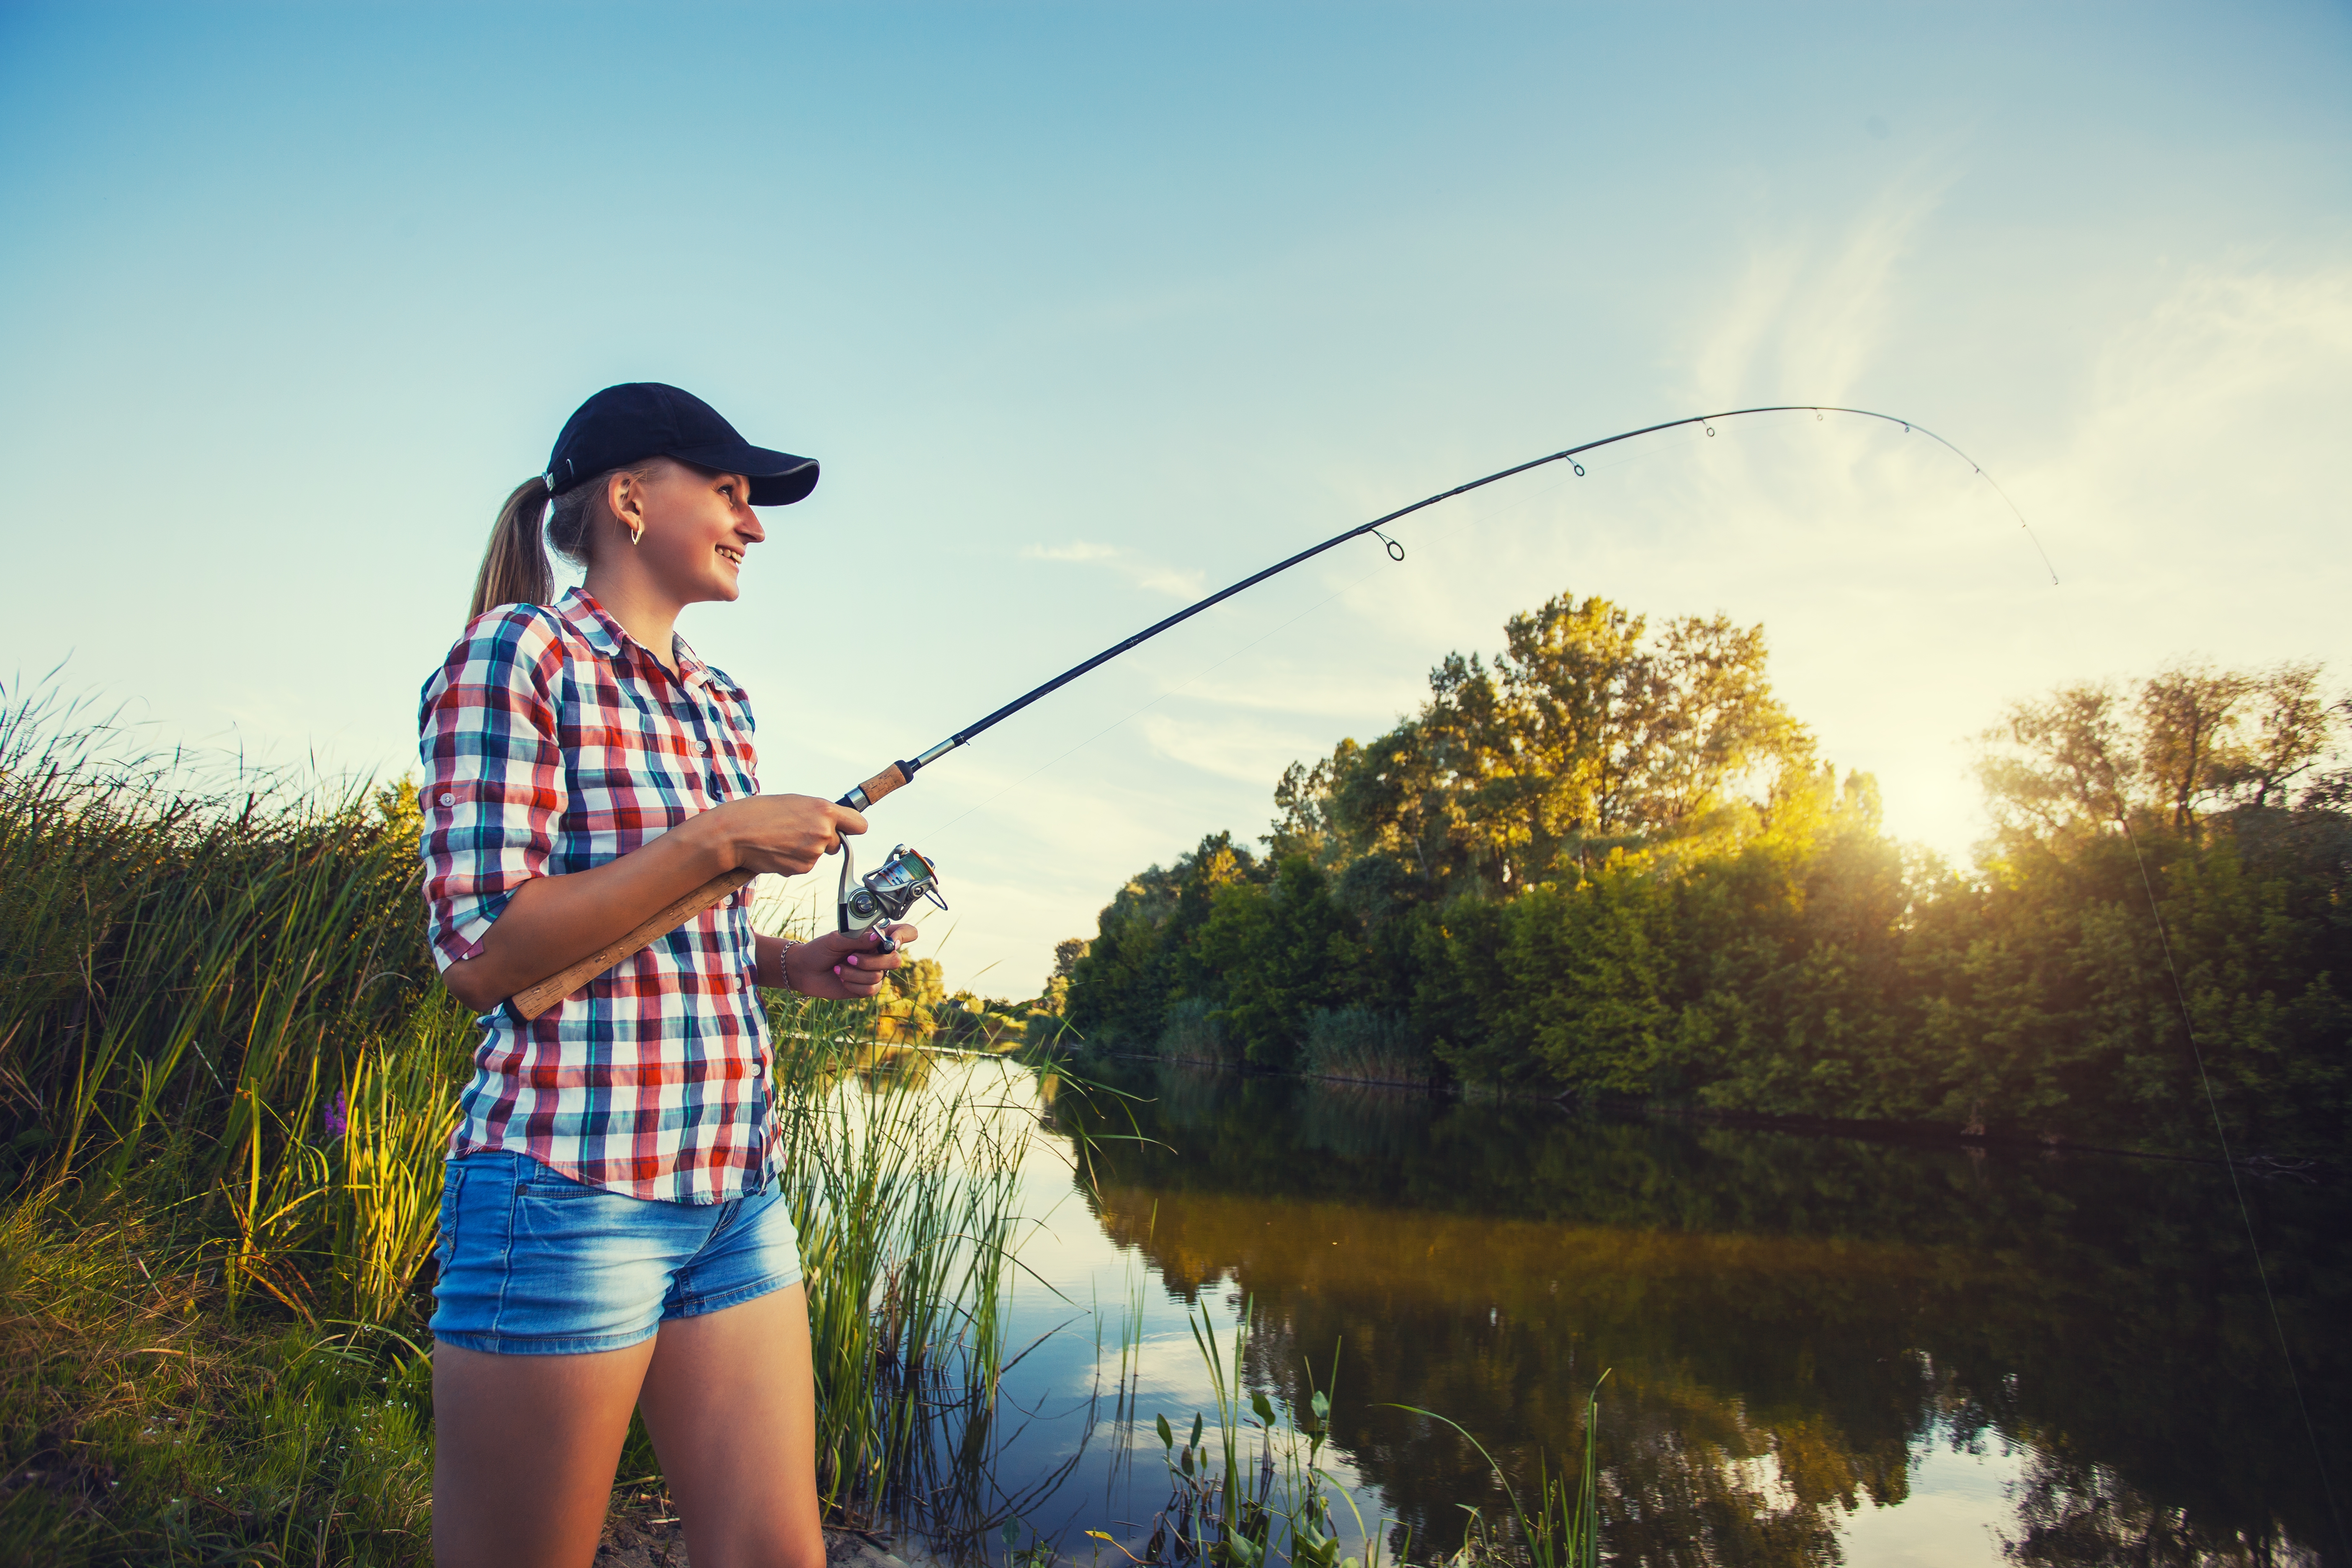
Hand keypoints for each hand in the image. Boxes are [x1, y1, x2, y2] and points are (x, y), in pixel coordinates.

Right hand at [712, 794, 867, 876]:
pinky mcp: (802, 868)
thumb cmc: (759, 813)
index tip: (846, 828)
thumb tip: (832, 824)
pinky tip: (777, 850)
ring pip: (819, 854)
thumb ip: (818, 813)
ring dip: (806, 850)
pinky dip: (793, 860)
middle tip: (798, 831)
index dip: (851, 827)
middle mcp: (824, 832)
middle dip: (824, 840)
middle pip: (838, 842)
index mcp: (824, 810)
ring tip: (782, 838)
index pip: (859, 825)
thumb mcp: (795, 802)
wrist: (734, 833)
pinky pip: (805, 865)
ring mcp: (813, 853)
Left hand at [787, 925, 920, 999]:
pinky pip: (871, 989)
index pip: (906, 933)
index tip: (890, 942)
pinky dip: (853, 984)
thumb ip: (858, 938)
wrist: (805, 971)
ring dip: (854, 973)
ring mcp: (874, 971)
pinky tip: (842, 979)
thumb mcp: (836, 939)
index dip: (904, 936)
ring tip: (839, 968)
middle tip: (850, 958)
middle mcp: (878, 954)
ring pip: (879, 976)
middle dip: (871, 961)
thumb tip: (879, 937)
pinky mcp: (866, 988)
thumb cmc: (820, 950)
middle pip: (896, 960)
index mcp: (875, 936)